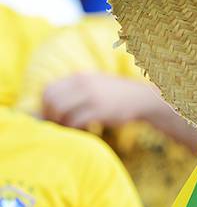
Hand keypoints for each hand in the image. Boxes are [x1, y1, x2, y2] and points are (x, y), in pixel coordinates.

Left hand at [41, 73, 162, 130]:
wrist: (141, 98)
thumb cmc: (114, 95)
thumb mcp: (94, 84)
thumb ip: (73, 91)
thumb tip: (47, 105)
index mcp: (79, 77)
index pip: (49, 90)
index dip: (45, 106)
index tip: (51, 116)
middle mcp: (84, 84)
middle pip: (52, 101)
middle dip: (50, 116)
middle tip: (57, 126)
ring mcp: (92, 96)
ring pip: (61, 111)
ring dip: (60, 123)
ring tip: (68, 128)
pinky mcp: (100, 110)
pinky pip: (75, 121)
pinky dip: (74, 128)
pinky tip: (81, 130)